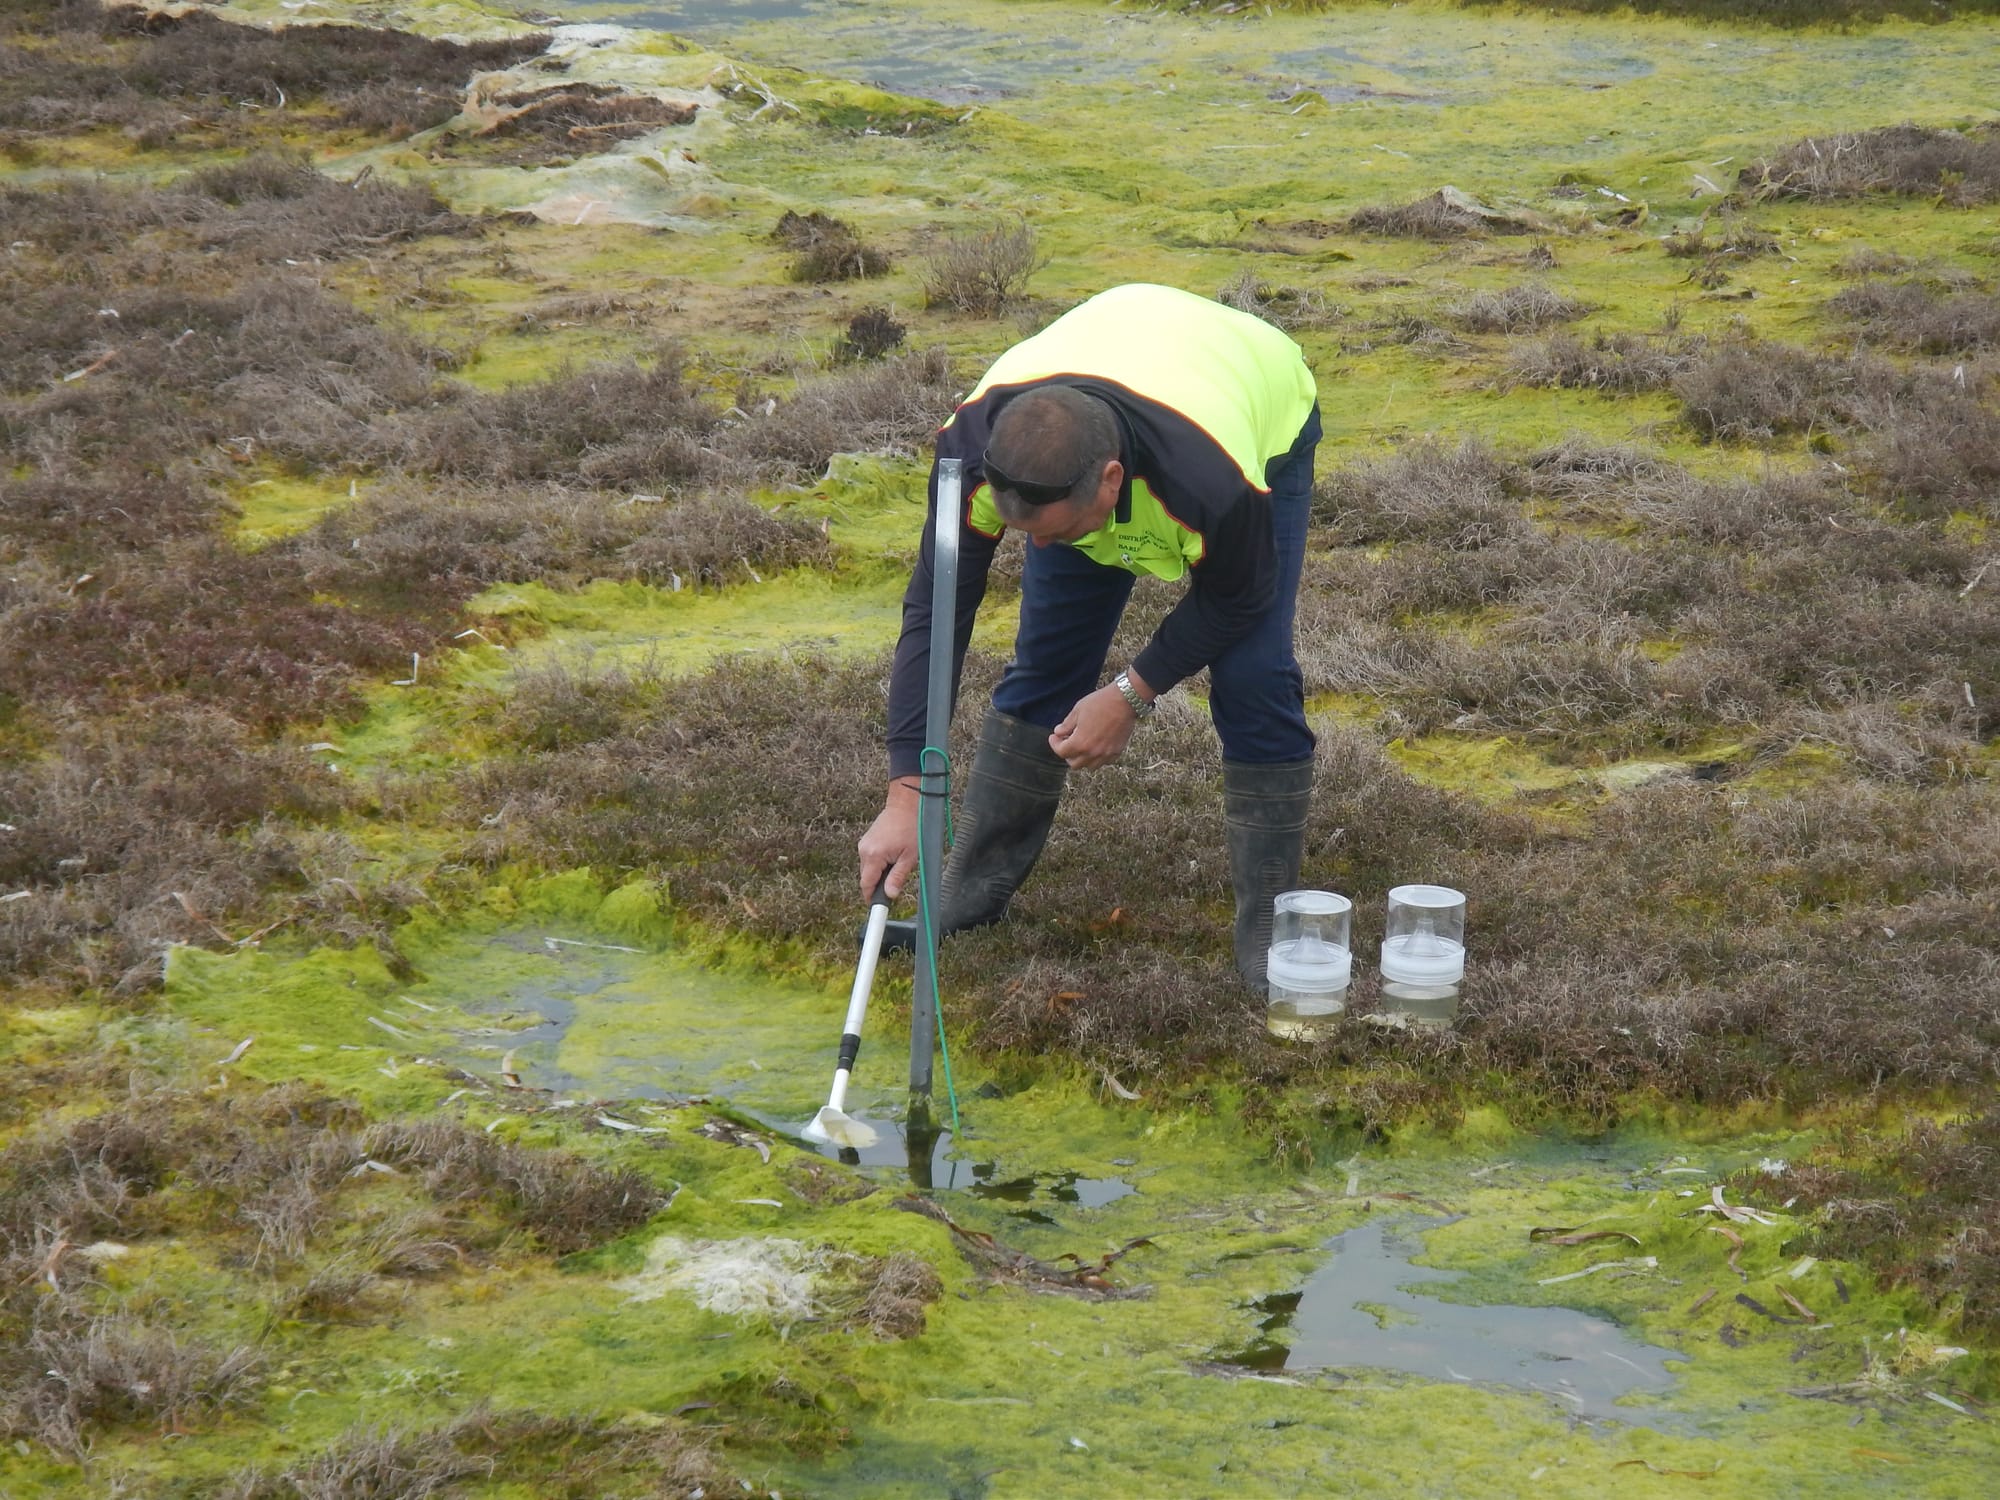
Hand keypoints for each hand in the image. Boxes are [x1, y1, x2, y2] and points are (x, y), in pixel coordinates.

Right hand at [858, 779, 919, 898]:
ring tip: (898, 861)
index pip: (866, 885)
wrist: (906, 804)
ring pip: (869, 868)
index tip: (878, 908)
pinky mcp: (867, 840)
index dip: (871, 898)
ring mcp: (864, 844)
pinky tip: (893, 854)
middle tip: (897, 880)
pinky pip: (870, 858)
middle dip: (879, 883)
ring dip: (880, 872)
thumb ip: (897, 877)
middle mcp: (864, 850)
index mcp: (873, 856)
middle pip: (867, 877)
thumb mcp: (910, 857)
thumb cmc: (912, 828)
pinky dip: (880, 862)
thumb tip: (890, 895)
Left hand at [1049, 683, 1139, 768]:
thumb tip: (1058, 732)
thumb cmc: (1101, 703)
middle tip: (1066, 742)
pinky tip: (1096, 746)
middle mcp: (1092, 753)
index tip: (1054, 737)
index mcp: (1080, 743)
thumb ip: (1066, 725)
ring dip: (1082, 758)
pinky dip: (1097, 757)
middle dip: (1067, 754)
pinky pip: (1103, 762)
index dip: (1054, 744)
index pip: (1061, 752)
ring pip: (1089, 766)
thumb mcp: (1078, 711)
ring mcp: (1106, 754)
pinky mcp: (1116, 752)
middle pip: (1074, 764)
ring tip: (1082, 745)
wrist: (1124, 701)